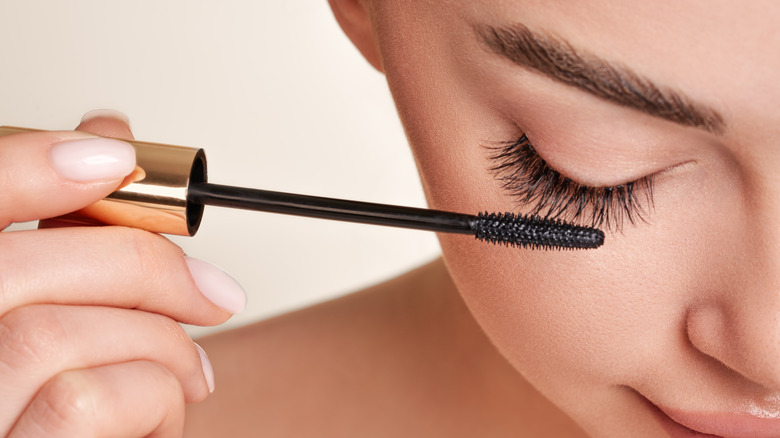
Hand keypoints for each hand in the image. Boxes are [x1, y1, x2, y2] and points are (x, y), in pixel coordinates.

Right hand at [0, 110, 245, 436]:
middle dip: (147, 266)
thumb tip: (105, 141)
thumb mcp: (74, 317)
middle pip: (26, 269)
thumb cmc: (75, 409)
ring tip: (189, 375)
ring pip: (61, 333)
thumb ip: (75, 238)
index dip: (24, 164)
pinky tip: (165, 416)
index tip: (112, 150)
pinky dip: (155, 400)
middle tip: (216, 294)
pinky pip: (86, 402)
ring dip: (160, 347)